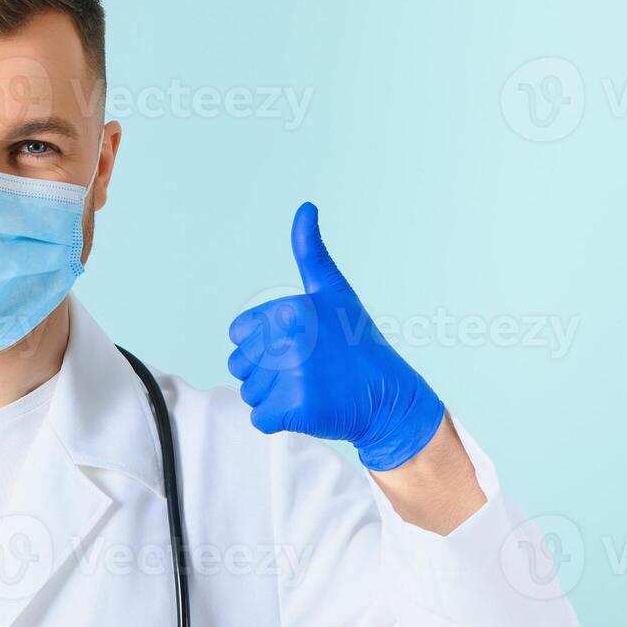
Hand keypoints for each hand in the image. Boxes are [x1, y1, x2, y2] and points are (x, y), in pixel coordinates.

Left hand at [227, 202, 445, 470]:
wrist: (389, 397)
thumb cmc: (356, 342)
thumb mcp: (334, 291)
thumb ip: (311, 252)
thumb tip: (305, 206)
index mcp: (292, 308)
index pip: (238, 334)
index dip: (261, 344)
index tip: (297, 344)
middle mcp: (291, 339)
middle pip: (240, 364)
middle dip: (265, 371)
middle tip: (306, 370)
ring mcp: (294, 375)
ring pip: (249, 392)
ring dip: (273, 396)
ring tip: (309, 387)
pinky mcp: (298, 408)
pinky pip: (260, 418)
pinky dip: (279, 419)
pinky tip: (307, 406)